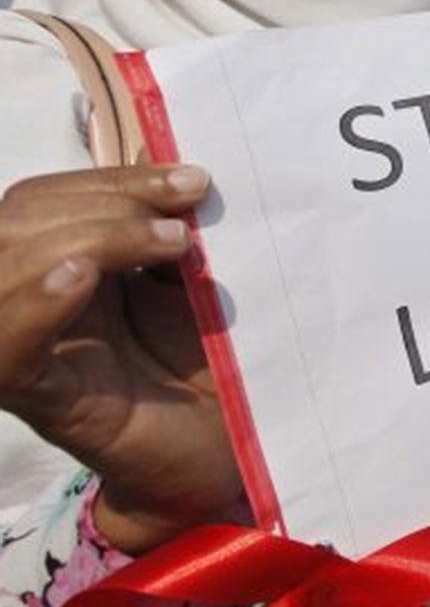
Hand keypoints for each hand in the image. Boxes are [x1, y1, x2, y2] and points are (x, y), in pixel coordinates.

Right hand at [0, 165, 240, 552]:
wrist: (231, 457)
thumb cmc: (217, 366)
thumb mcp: (194, 283)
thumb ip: (169, 229)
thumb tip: (167, 149)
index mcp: (64, 263)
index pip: (48, 197)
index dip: (113, 177)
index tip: (193, 178)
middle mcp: (33, 299)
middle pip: (20, 217)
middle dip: (107, 198)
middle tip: (187, 209)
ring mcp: (28, 347)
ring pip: (7, 265)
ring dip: (91, 236)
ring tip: (172, 244)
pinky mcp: (41, 399)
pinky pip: (7, 348)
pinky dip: (34, 304)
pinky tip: (80, 277)